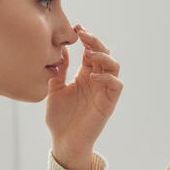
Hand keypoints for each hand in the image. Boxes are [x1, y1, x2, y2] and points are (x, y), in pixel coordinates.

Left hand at [45, 25, 122, 169]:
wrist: (64, 141)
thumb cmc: (59, 118)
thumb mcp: (54, 89)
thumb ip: (60, 71)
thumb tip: (61, 50)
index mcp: (85, 75)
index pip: (91, 52)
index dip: (87, 39)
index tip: (77, 28)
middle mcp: (97, 80)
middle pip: (104, 54)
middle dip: (95, 42)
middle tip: (82, 34)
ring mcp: (104, 91)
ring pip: (113, 66)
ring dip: (103, 57)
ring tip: (89, 54)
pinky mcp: (109, 103)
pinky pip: (116, 85)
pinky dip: (107, 78)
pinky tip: (92, 76)